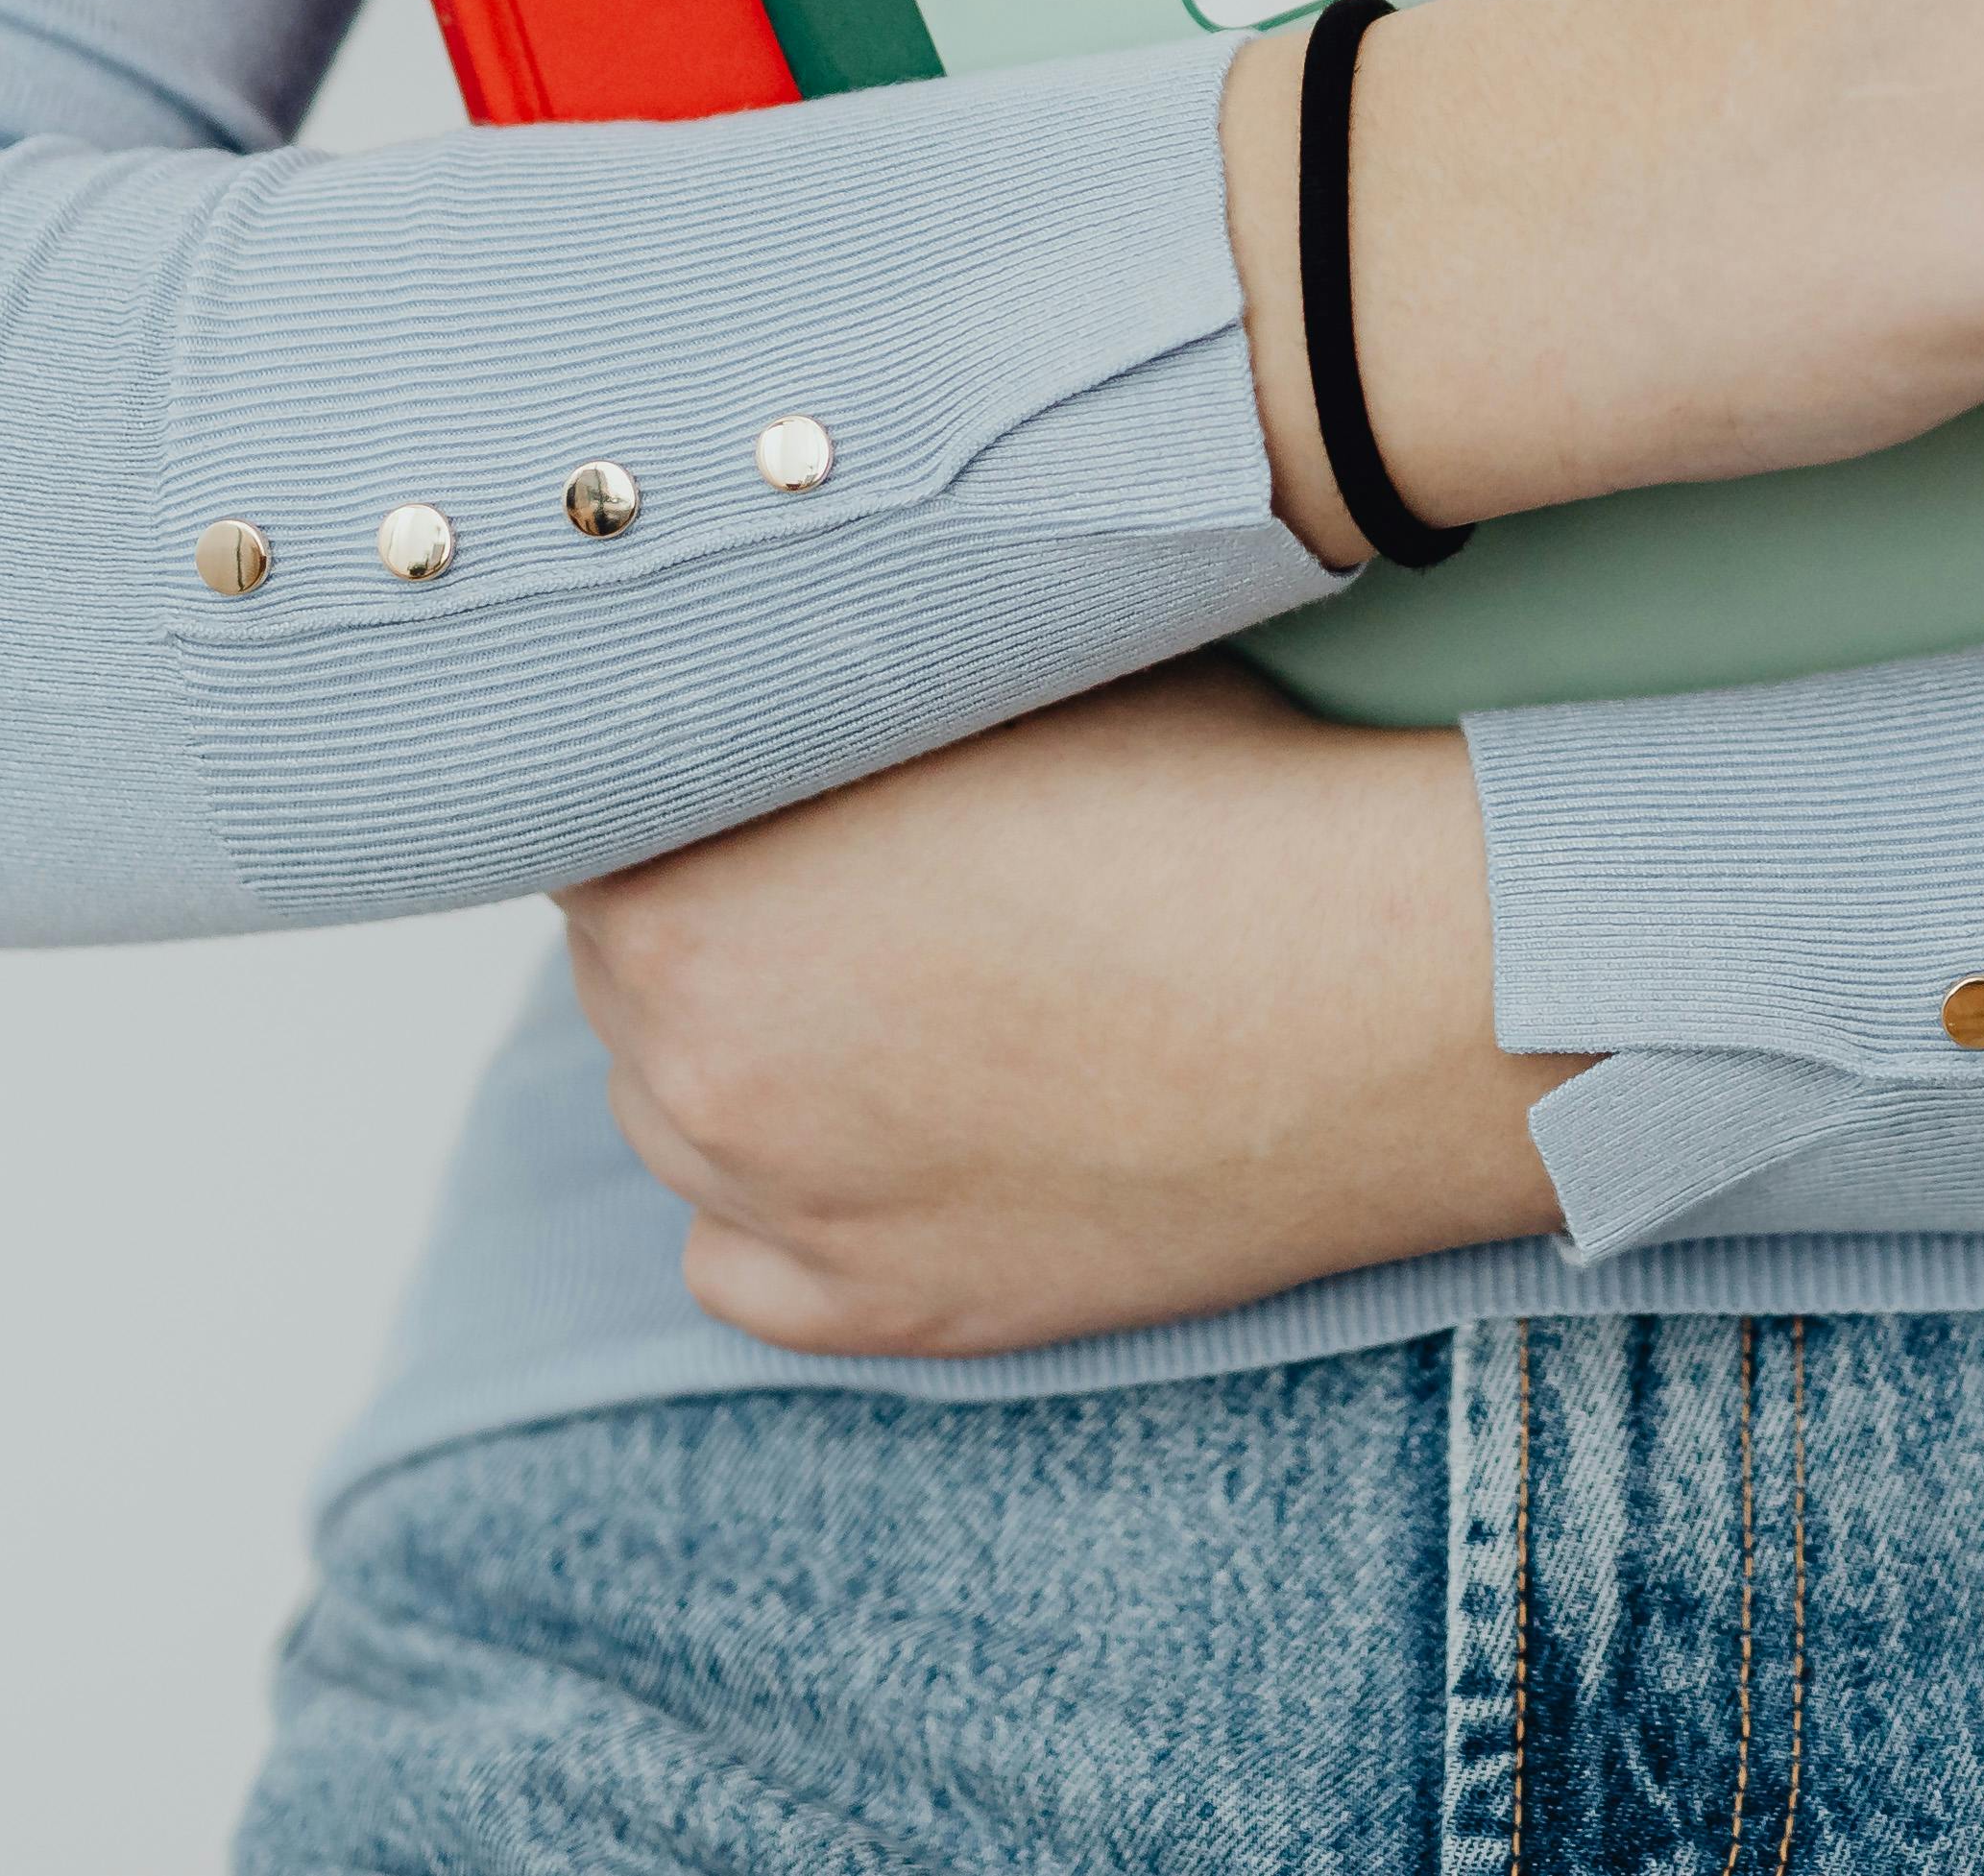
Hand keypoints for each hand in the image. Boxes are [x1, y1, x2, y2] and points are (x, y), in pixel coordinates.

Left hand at [558, 660, 1585, 1355]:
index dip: (686, 774)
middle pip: (628, 968)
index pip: (595, 813)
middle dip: (719, 913)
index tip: (773, 761)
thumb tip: (759, 671)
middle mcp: (690, 1054)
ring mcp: (781, 1201)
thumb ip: (823, 686)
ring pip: (682, 1110)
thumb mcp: (981, 669)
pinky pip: (738, 1261)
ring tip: (919, 992)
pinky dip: (787, 1201)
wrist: (1388, 989)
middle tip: (866, 870)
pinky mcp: (882, 1314)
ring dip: (755, 1052)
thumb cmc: (1213, 797)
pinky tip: (896, 1132)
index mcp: (680, 878)